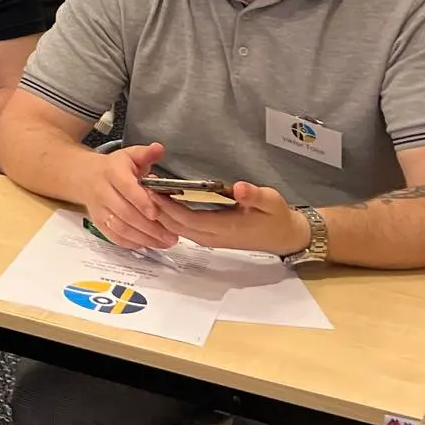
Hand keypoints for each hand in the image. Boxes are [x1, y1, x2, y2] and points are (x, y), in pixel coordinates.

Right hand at [78, 141, 175, 249]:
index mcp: (112, 172)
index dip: (141, 201)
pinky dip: (131, 243)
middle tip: (171, 236)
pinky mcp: (98, 222)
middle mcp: (102, 191)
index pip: (126, 187)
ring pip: (120, 227)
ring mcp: (98, 209)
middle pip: (125, 212)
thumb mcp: (129, 155)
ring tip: (165, 242)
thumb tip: (159, 148)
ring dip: (144, 238)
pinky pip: (113, 236)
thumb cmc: (114, 168)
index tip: (157, 213)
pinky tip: (148, 244)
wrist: (84, 176)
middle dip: (149, 227)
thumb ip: (146, 154)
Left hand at [153, 180, 309, 256]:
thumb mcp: (271, 201)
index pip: (185, 218)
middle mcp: (211, 237)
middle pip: (175, 224)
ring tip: (147, 191)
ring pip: (176, 228)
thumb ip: (255, 195)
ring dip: (161, 212)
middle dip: (156, 207)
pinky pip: (183, 228)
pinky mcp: (208, 238)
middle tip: (141, 185)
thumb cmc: (276, 217)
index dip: (166, 204)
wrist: (284, 237)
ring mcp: (208, 239)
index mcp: (223, 228)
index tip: (151, 187)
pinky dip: (170, 217)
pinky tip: (162, 202)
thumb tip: (240, 188)